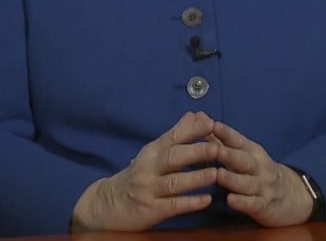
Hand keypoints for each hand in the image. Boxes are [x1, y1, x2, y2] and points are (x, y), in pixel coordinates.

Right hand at [71, 111, 218, 230]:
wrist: (108, 204)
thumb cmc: (139, 175)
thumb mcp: (154, 153)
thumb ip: (176, 135)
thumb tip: (195, 115)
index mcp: (152, 152)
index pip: (172, 137)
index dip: (192, 131)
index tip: (211, 123)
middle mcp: (149, 168)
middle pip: (173, 157)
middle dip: (196, 152)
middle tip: (217, 148)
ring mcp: (149, 190)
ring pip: (174, 182)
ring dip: (195, 178)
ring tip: (215, 173)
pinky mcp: (151, 210)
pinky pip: (172, 206)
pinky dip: (190, 203)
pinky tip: (206, 200)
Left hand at [212, 120, 314, 226]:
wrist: (292, 196)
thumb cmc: (259, 172)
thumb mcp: (245, 154)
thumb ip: (221, 140)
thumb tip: (199, 119)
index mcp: (253, 152)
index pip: (239, 141)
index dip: (226, 133)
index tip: (213, 125)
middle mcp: (259, 167)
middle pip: (243, 160)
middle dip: (229, 154)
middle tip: (214, 150)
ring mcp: (263, 187)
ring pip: (247, 182)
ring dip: (233, 179)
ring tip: (219, 174)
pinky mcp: (265, 206)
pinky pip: (253, 204)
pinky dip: (242, 202)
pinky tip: (230, 200)